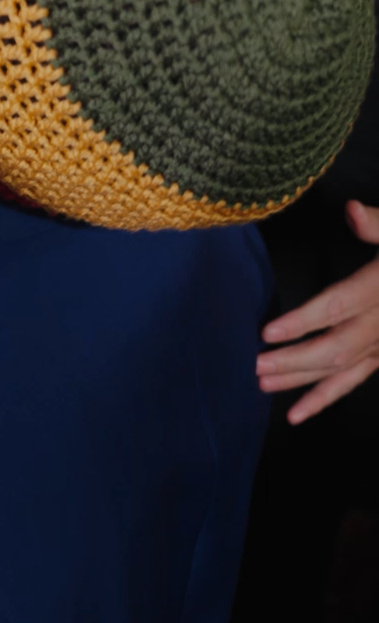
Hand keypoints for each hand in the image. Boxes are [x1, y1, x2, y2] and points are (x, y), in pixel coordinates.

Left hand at [257, 200, 378, 423]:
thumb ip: (377, 223)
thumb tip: (350, 210)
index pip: (338, 307)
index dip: (303, 321)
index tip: (269, 332)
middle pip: (336, 347)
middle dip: (295, 360)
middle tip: (256, 365)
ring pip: (342, 370)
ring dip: (302, 381)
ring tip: (263, 384)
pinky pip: (354, 381)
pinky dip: (324, 398)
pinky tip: (296, 412)